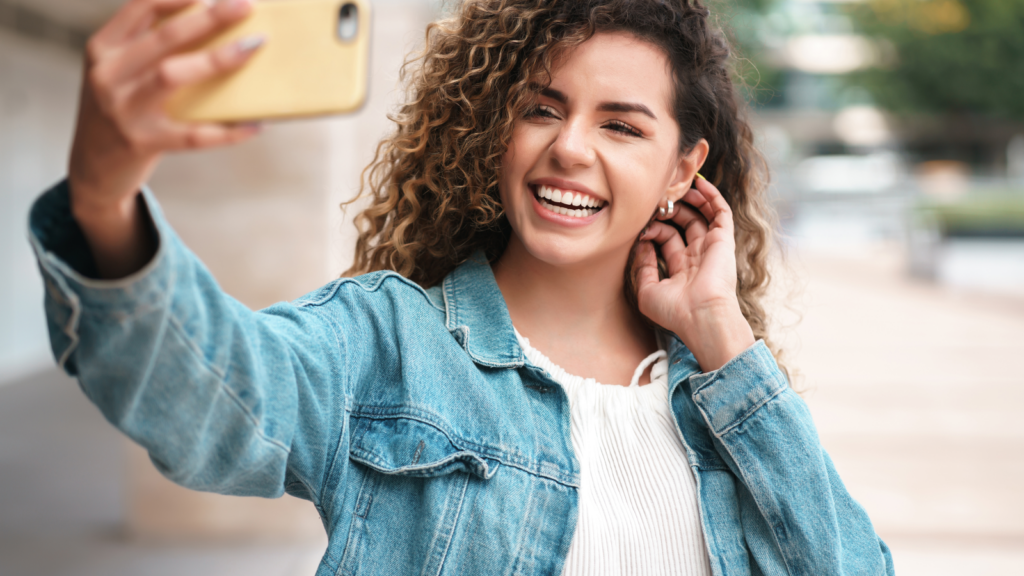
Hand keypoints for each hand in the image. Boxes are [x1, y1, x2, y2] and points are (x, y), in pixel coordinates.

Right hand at [69, 0, 261, 276]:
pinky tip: (257, 123)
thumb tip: (212, 24)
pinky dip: (230, 130)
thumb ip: (148, 48)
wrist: (91, 170)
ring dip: (218, 59)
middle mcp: (107, 75)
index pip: (140, 6)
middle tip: (246, 5)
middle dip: (209, 18)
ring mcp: (123, 110)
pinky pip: (195, 135)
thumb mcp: (118, 73)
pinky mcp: (142, 143)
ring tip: (253, 48)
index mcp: (102, 49)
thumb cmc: (119, 111)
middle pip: (164, 37)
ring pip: (172, 75)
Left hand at [635, 177, 754, 370]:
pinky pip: (721, 212)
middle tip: (656, 203)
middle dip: (669, 212)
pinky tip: (700, 183)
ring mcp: (712, 247)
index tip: (640, 228)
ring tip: (676, 188)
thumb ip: (642, 267)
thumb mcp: (647, 291)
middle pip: (683, 224)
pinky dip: (712, 196)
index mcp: (682, 269)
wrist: (701, 316)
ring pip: (702, 215)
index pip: (668, 239)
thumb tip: (641, 245)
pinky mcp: (724, 240)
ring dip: (690, 200)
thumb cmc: (675, 311)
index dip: (653, 230)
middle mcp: (698, 257)